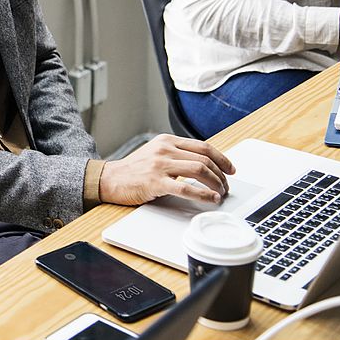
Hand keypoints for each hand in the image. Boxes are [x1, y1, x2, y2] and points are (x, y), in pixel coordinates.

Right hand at [99, 134, 234, 205]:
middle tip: (226, 186)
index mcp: (166, 141)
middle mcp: (164, 149)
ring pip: (199, 169)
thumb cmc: (133, 170)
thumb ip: (176, 155)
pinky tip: (211, 198)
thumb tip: (203, 165)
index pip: (203, 146)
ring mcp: (160, 165)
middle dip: (221, 174)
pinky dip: (203, 194)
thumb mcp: (155, 153)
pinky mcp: (155, 182)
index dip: (221, 158)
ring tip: (220, 193)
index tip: (230, 169)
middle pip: (204, 158)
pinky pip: (186, 187)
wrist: (109, 179)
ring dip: (216, 183)